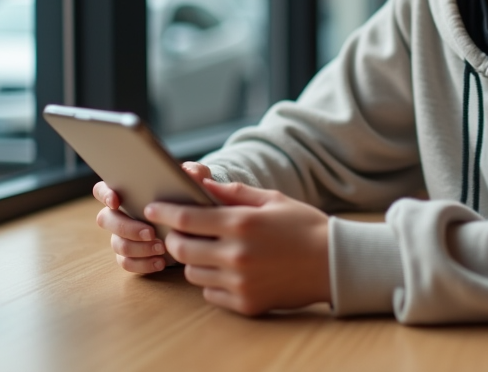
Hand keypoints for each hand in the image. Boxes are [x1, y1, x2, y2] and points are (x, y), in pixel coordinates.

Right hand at [93, 162, 213, 274]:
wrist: (196, 224)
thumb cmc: (188, 196)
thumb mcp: (195, 181)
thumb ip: (194, 172)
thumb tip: (189, 172)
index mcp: (128, 191)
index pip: (102, 189)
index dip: (105, 194)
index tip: (116, 201)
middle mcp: (119, 214)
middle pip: (106, 220)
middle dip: (127, 227)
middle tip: (151, 232)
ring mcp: (122, 236)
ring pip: (118, 244)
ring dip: (138, 248)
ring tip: (161, 248)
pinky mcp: (131, 255)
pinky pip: (127, 263)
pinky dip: (143, 264)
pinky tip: (160, 262)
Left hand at [146, 179, 330, 315]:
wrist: (335, 263)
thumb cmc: (304, 226)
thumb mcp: (271, 199)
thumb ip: (233, 192)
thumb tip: (202, 184)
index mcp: (242, 223)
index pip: (187, 218)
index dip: (165, 212)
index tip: (153, 207)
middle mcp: (236, 255)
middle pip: (181, 249)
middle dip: (173, 238)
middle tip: (177, 232)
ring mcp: (240, 283)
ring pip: (193, 273)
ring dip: (194, 260)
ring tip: (209, 250)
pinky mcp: (246, 304)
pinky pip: (211, 294)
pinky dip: (212, 281)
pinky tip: (227, 270)